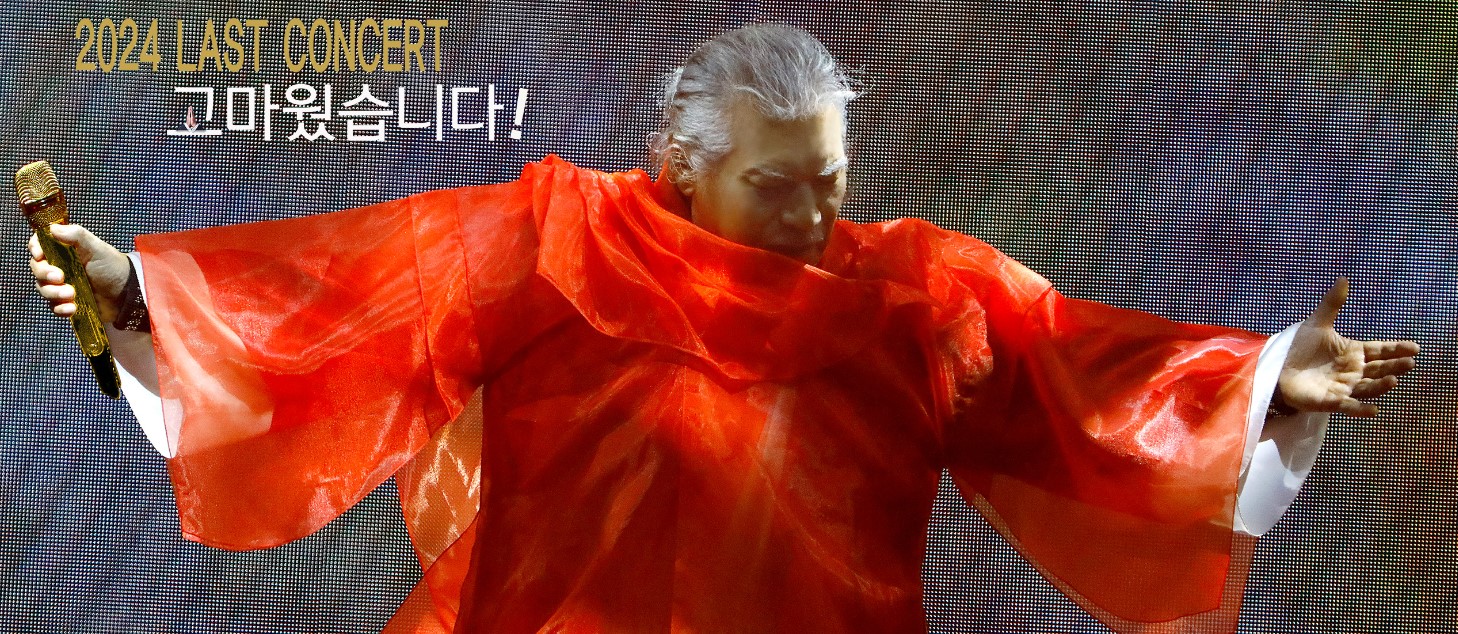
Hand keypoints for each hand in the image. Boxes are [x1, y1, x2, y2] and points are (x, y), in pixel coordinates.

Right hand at [29, 224, 130, 322]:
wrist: (127, 293)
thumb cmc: (112, 266)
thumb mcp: (97, 248)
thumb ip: (76, 236)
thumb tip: (52, 228)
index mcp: (64, 249)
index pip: (39, 245)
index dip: (35, 248)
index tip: (40, 254)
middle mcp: (59, 266)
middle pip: (37, 268)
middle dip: (45, 274)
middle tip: (60, 277)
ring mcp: (62, 285)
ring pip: (43, 288)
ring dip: (53, 293)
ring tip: (72, 294)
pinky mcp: (67, 301)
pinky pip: (53, 306)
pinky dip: (60, 308)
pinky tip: (72, 308)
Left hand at [1277, 278, 1419, 416]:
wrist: (1278, 368)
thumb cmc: (1299, 348)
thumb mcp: (1316, 324)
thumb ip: (1332, 304)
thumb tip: (1343, 279)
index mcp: (1353, 352)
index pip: (1380, 350)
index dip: (1397, 349)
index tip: (1414, 347)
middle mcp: (1353, 371)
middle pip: (1379, 369)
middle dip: (1395, 366)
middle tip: (1409, 362)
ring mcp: (1344, 386)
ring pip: (1368, 387)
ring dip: (1381, 385)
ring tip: (1393, 380)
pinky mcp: (1331, 401)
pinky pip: (1348, 406)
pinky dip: (1361, 409)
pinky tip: (1373, 410)